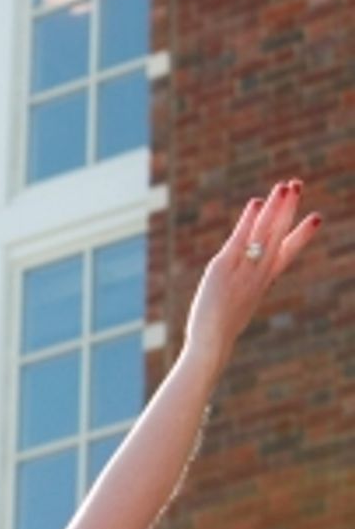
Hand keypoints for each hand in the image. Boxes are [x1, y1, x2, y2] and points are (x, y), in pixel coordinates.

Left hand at [185, 179, 321, 370]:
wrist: (212, 343)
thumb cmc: (222, 327)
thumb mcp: (241, 303)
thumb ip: (247, 286)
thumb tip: (246, 277)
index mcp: (264, 282)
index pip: (287, 253)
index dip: (302, 235)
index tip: (316, 218)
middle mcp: (259, 273)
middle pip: (279, 235)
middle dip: (289, 209)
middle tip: (297, 185)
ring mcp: (244, 270)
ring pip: (265, 233)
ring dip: (275, 208)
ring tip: (285, 185)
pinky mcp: (224, 268)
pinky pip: (241, 239)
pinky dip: (249, 221)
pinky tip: (257, 202)